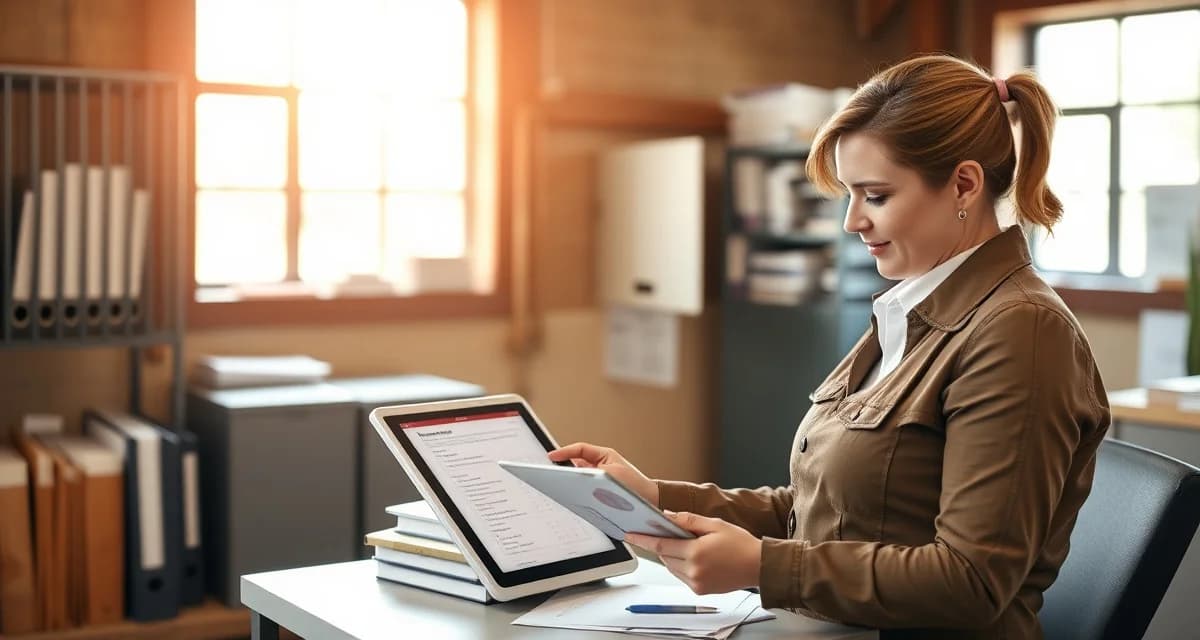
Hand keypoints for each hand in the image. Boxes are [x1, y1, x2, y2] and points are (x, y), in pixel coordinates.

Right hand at [547, 442, 658, 505]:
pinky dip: (577, 491)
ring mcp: (598, 477)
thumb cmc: (635, 485)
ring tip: (559, 487)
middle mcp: (600, 464)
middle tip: (551, 474)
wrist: (649, 501)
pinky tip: (571, 497)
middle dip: (563, 467)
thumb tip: (572, 474)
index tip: (550, 456)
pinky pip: (584, 489)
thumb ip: (590, 473)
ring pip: (579, 476)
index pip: (580, 449)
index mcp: (604, 455)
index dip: (564, 452)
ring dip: (570, 481)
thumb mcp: (610, 475)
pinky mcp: (598, 490)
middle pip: (576, 462)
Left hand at [625, 511, 761, 594]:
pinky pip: (681, 576)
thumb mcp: (714, 524)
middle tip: (667, 533)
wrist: (759, 566)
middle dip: (663, 544)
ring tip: (688, 545)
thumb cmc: (740, 543)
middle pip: (665, 556)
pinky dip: (681, 566)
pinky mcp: (700, 590)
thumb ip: (688, 521)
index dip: (642, 540)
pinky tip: (695, 557)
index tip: (629, 535)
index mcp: (695, 553)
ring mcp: (696, 583)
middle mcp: (693, 571)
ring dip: (672, 556)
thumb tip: (667, 516)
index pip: (660, 545)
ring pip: (671, 567)